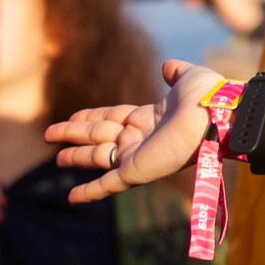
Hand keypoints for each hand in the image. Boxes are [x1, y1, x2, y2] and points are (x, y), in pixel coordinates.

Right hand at [46, 59, 225, 202]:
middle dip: (76, 134)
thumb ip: (176, 72)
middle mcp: (141, 138)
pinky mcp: (136, 171)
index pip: (113, 117)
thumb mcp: (189, 77)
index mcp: (150, 117)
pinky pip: (107, 185)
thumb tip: (167, 66)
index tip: (74, 116)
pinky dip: (89, 192)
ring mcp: (137, 156)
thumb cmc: (205, 96)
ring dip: (77, 158)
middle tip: (50, 133)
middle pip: (100, 135)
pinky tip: (71, 198)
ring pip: (98, 157)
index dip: (92, 116)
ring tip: (57, 158)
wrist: (214, 115)